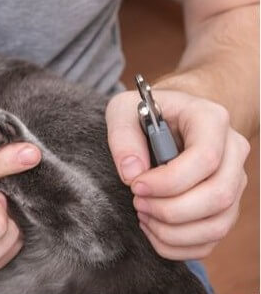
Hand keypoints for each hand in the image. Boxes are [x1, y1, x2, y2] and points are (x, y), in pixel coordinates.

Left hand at [106, 89, 249, 259]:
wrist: (168, 116)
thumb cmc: (145, 113)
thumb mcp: (123, 110)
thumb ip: (123, 137)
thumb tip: (132, 174)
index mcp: (211, 119)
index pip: (205, 159)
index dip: (169, 181)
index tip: (136, 186)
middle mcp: (232, 151)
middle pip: (217, 196)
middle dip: (170, 210)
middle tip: (137, 203)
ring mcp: (234, 181)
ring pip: (218, 224)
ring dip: (173, 231)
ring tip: (143, 215)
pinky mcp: (226, 206)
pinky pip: (211, 240)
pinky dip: (178, 245)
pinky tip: (153, 229)